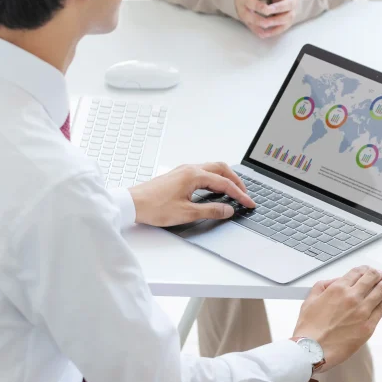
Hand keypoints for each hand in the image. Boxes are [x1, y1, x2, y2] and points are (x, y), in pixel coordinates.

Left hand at [127, 163, 255, 226]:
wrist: (131, 203)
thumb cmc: (154, 207)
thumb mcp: (186, 213)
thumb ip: (210, 210)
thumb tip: (228, 209)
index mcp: (194, 175)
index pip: (225, 183)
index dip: (240, 194)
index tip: (249, 203)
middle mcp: (190, 169)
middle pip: (222, 169)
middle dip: (236, 181)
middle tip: (245, 194)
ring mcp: (184, 170)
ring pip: (212, 168)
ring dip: (226, 178)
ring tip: (234, 191)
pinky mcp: (178, 175)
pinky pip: (203, 172)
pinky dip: (215, 178)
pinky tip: (215, 189)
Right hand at [292, 266, 381, 373]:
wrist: (312, 350)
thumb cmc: (310, 329)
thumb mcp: (310, 300)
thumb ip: (323, 286)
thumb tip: (335, 281)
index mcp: (338, 289)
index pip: (358, 272)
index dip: (364, 269)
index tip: (367, 271)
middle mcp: (352, 297)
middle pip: (373, 277)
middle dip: (378, 273)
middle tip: (380, 274)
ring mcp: (363, 311)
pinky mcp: (369, 326)